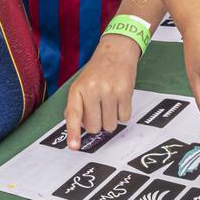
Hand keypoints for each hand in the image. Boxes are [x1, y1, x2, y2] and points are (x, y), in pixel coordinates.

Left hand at [65, 35, 139, 149]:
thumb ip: (76, 107)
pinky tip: (119, 100)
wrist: (116, 52)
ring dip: (111, 120)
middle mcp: (92, 90)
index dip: (73, 133)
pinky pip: (124, 118)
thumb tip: (77, 130)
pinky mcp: (125, 91)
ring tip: (109, 103)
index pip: (74, 115)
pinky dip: (122, 113)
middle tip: (99, 109)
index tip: (74, 147)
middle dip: (98, 123)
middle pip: (94, 127)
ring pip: (110, 125)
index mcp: (78, 89)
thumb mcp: (80, 85)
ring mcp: (109, 91)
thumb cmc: (97, 72)